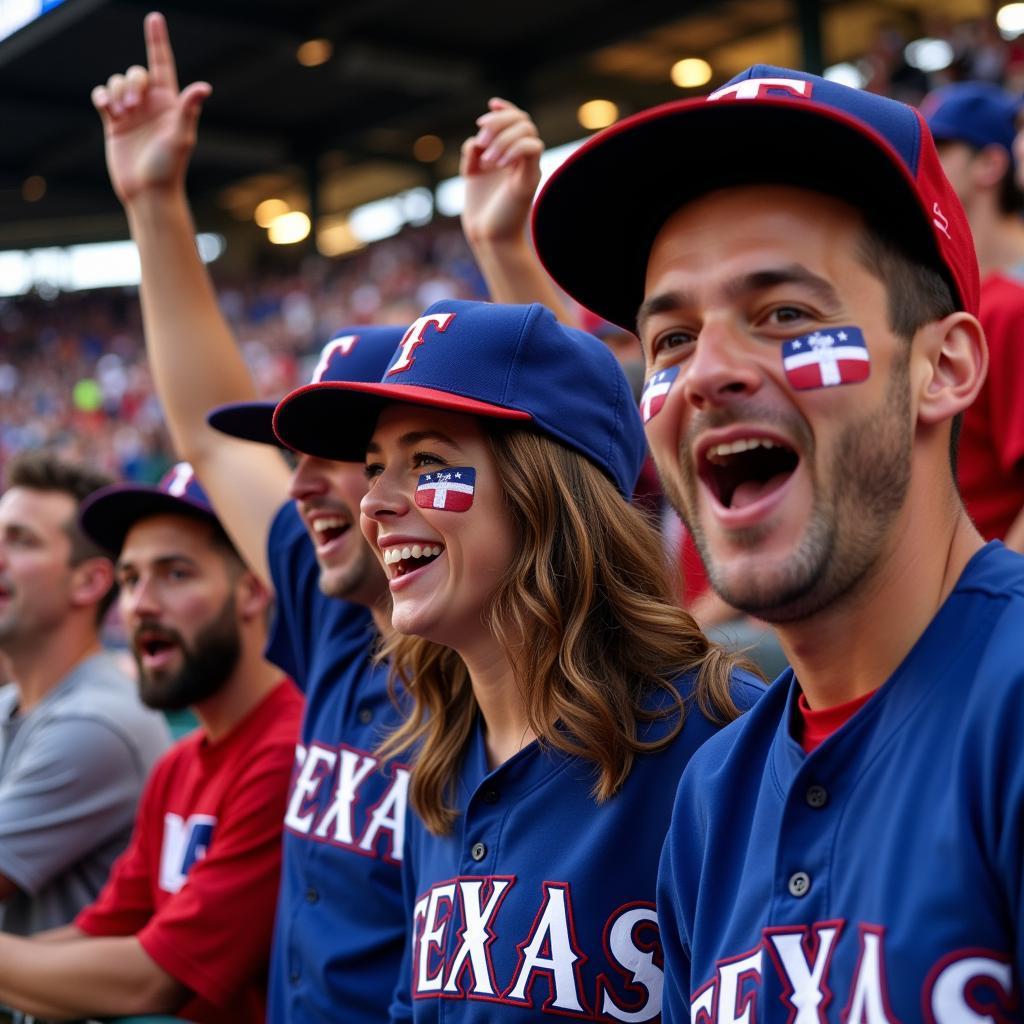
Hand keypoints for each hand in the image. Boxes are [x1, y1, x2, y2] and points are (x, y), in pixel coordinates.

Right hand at [91, 11, 210, 203]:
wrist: (148, 192)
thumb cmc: (169, 168)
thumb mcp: (181, 137)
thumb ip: (188, 110)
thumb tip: (204, 87)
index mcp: (171, 104)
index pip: (163, 65)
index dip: (158, 41)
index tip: (154, 17)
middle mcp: (152, 105)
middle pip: (136, 72)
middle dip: (132, 83)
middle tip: (133, 107)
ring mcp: (132, 113)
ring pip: (117, 82)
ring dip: (117, 92)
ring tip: (122, 114)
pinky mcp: (114, 122)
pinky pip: (102, 96)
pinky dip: (102, 96)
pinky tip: (106, 107)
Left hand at [460, 98, 542, 246]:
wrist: (487, 235)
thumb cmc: (481, 206)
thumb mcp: (471, 170)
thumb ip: (474, 150)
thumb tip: (478, 140)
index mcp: (512, 153)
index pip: (517, 119)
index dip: (506, 108)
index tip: (491, 104)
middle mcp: (524, 158)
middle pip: (522, 120)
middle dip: (499, 123)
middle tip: (480, 142)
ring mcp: (529, 168)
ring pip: (527, 131)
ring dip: (503, 137)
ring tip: (486, 159)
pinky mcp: (530, 180)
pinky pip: (532, 149)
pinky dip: (514, 148)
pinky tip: (497, 164)